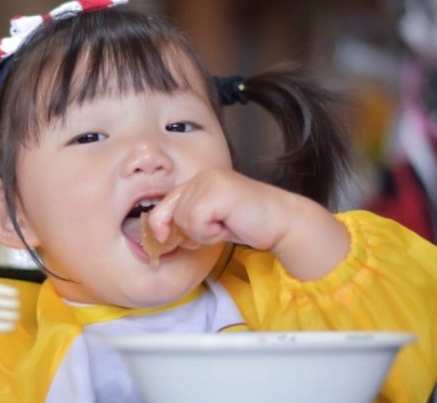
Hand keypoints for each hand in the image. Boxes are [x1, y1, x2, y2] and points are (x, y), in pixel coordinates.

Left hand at [148, 169, 348, 279]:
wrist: (282, 222)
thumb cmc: (248, 223)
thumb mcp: (210, 222)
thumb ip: (187, 221)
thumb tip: (158, 233)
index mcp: (199, 180)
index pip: (165, 203)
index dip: (159, 223)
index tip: (162, 238)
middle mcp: (202, 176)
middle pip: (171, 213)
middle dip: (190, 231)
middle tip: (216, 230)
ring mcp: (209, 181)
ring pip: (183, 219)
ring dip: (203, 233)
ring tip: (226, 226)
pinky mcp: (217, 192)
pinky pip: (196, 221)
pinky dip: (210, 232)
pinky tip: (229, 225)